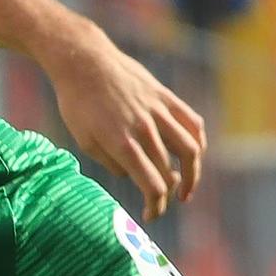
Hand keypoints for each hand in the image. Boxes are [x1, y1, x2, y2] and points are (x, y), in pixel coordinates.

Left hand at [49, 35, 205, 220]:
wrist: (83, 61)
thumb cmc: (77, 102)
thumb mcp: (83, 139)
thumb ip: (110, 162)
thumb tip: (131, 175)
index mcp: (121, 144)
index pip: (151, 186)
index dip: (155, 206)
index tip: (150, 215)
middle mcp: (144, 129)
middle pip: (168, 172)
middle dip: (167, 194)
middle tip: (161, 202)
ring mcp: (158, 111)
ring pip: (190, 150)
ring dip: (193, 173)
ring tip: (186, 187)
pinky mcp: (165, 97)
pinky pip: (192, 123)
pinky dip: (198, 141)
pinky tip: (193, 153)